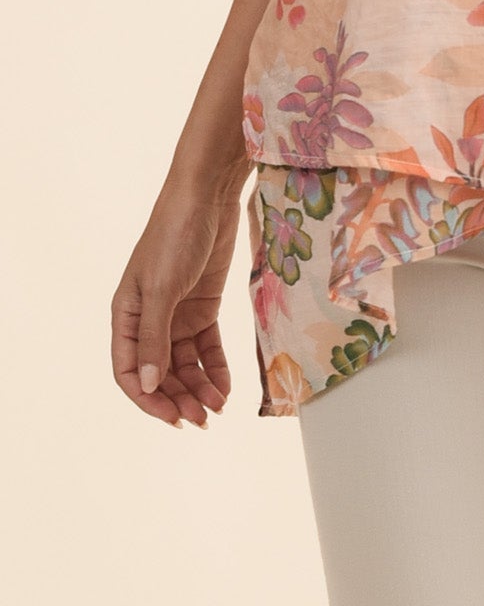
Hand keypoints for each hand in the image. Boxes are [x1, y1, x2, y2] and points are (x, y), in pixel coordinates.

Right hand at [111, 185, 241, 428]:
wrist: (208, 195)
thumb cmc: (175, 234)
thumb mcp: (162, 287)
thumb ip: (154, 337)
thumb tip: (147, 385)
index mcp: (126, 315)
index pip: (128, 371)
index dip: (147, 399)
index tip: (173, 417)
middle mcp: (149, 319)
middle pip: (159, 373)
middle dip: (178, 398)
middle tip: (202, 419)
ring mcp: (177, 314)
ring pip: (185, 364)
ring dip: (199, 387)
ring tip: (217, 408)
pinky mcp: (203, 306)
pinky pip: (207, 347)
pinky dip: (216, 367)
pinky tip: (226, 387)